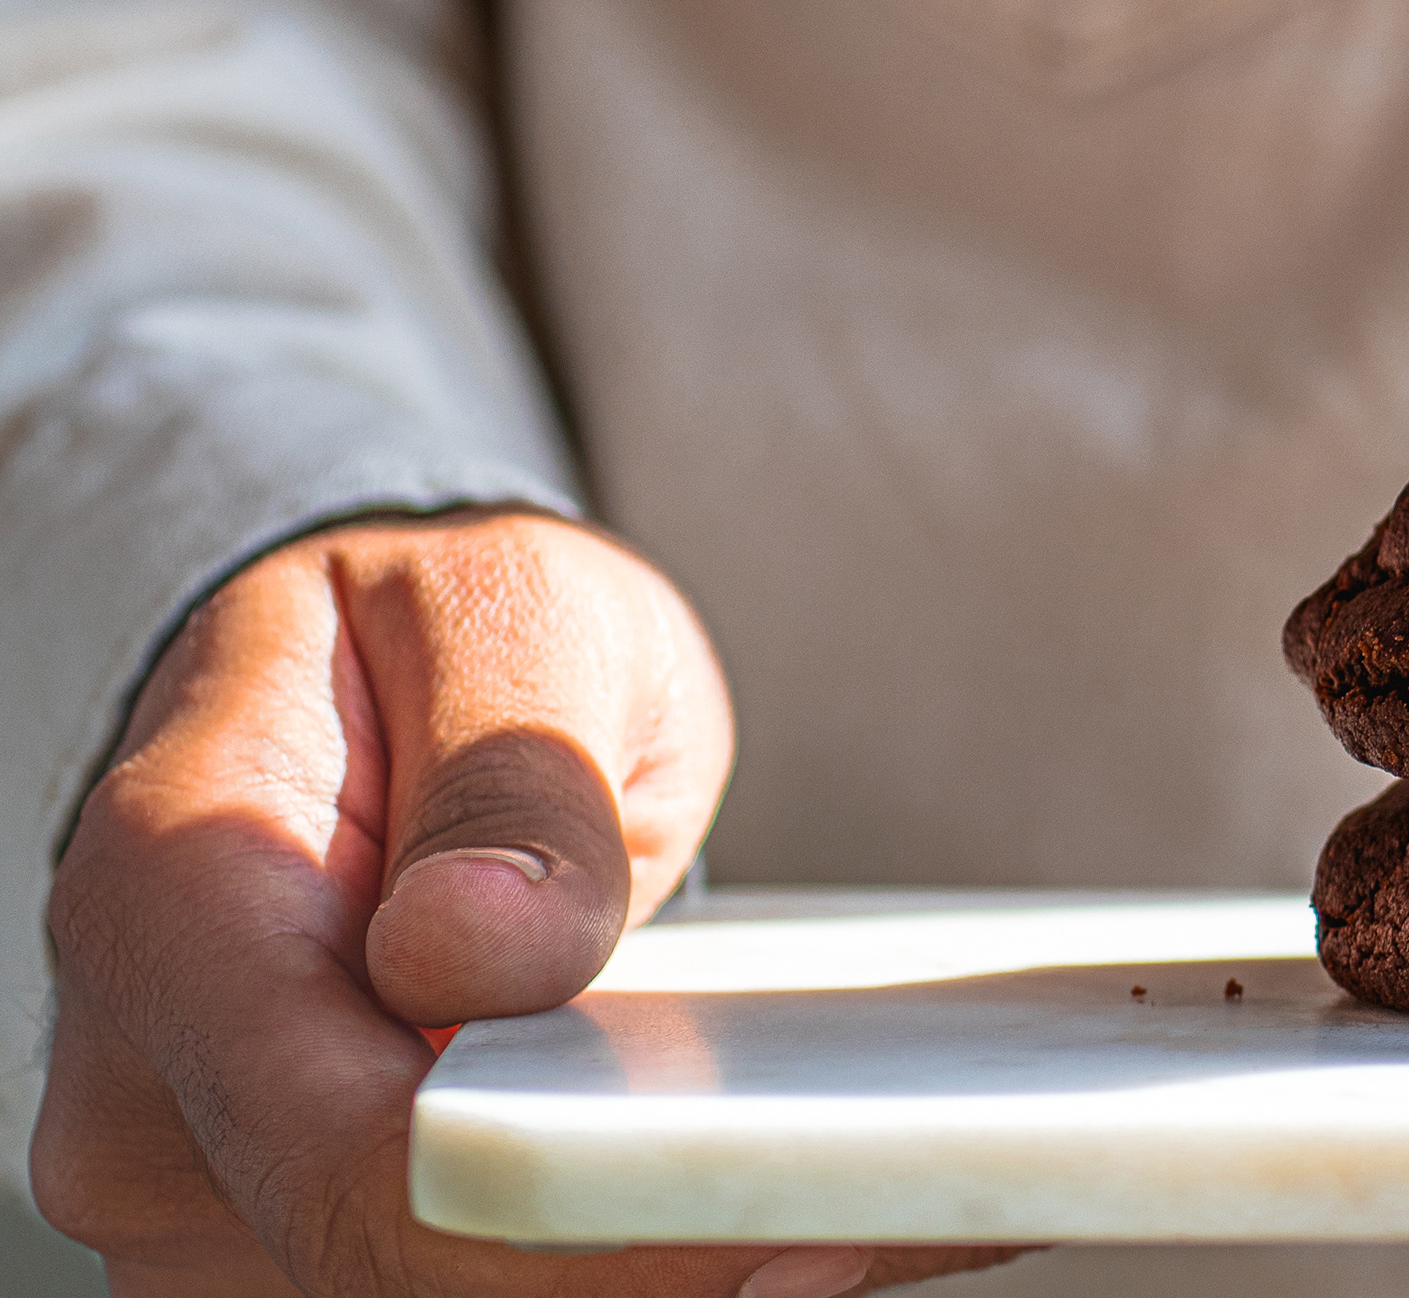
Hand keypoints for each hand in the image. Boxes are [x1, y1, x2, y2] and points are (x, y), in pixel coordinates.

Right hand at [30, 507, 969, 1297]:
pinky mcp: (255, 1239)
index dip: (563, 1222)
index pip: (352, 1159)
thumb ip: (512, 771)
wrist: (349, 679)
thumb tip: (473, 952)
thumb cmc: (441, 628)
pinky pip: (417, 1278)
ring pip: (401, 1293)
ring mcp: (183, 1188)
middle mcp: (138, 1089)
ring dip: (594, 1261)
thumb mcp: (517, 612)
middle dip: (612, 1258)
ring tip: (797, 1199)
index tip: (768, 1221)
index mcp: (177, 898)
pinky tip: (689, 1202)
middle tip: (837, 1226)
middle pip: (375, 1265)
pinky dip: (557, 1253)